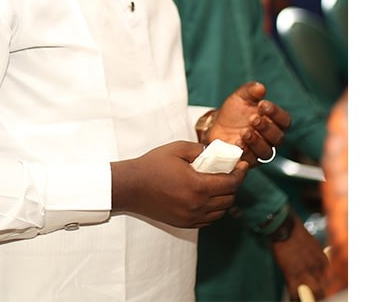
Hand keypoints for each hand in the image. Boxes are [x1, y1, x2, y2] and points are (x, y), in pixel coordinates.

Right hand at [110, 141, 247, 227]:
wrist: (130, 187)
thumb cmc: (152, 166)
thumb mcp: (178, 149)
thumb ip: (201, 149)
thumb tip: (216, 152)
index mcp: (198, 186)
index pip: (231, 183)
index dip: (241, 174)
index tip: (242, 165)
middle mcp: (197, 205)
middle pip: (229, 198)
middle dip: (234, 185)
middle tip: (232, 173)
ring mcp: (190, 217)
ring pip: (221, 212)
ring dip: (225, 198)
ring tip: (221, 185)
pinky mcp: (183, 223)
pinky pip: (208, 220)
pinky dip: (214, 210)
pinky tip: (209, 198)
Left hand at [204, 82, 291, 164]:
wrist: (215, 126)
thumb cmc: (234, 111)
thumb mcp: (241, 97)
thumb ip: (251, 90)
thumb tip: (260, 88)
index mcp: (274, 121)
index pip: (284, 120)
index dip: (276, 113)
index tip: (262, 104)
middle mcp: (270, 138)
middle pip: (278, 137)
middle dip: (266, 128)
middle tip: (253, 119)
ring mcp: (260, 150)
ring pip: (266, 151)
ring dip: (256, 141)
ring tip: (245, 132)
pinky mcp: (248, 160)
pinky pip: (251, 160)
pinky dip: (245, 152)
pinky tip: (238, 143)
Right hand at [270, 215, 329, 300]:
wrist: (286, 228)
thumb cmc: (298, 234)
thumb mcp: (314, 246)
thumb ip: (318, 258)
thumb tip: (319, 267)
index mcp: (323, 260)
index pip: (333, 278)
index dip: (331, 287)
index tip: (329, 292)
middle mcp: (317, 267)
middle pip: (325, 288)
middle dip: (323, 295)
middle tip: (320, 297)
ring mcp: (304, 272)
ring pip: (313, 292)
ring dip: (311, 298)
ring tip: (309, 299)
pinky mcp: (291, 274)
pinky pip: (295, 292)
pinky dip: (295, 298)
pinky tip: (295, 299)